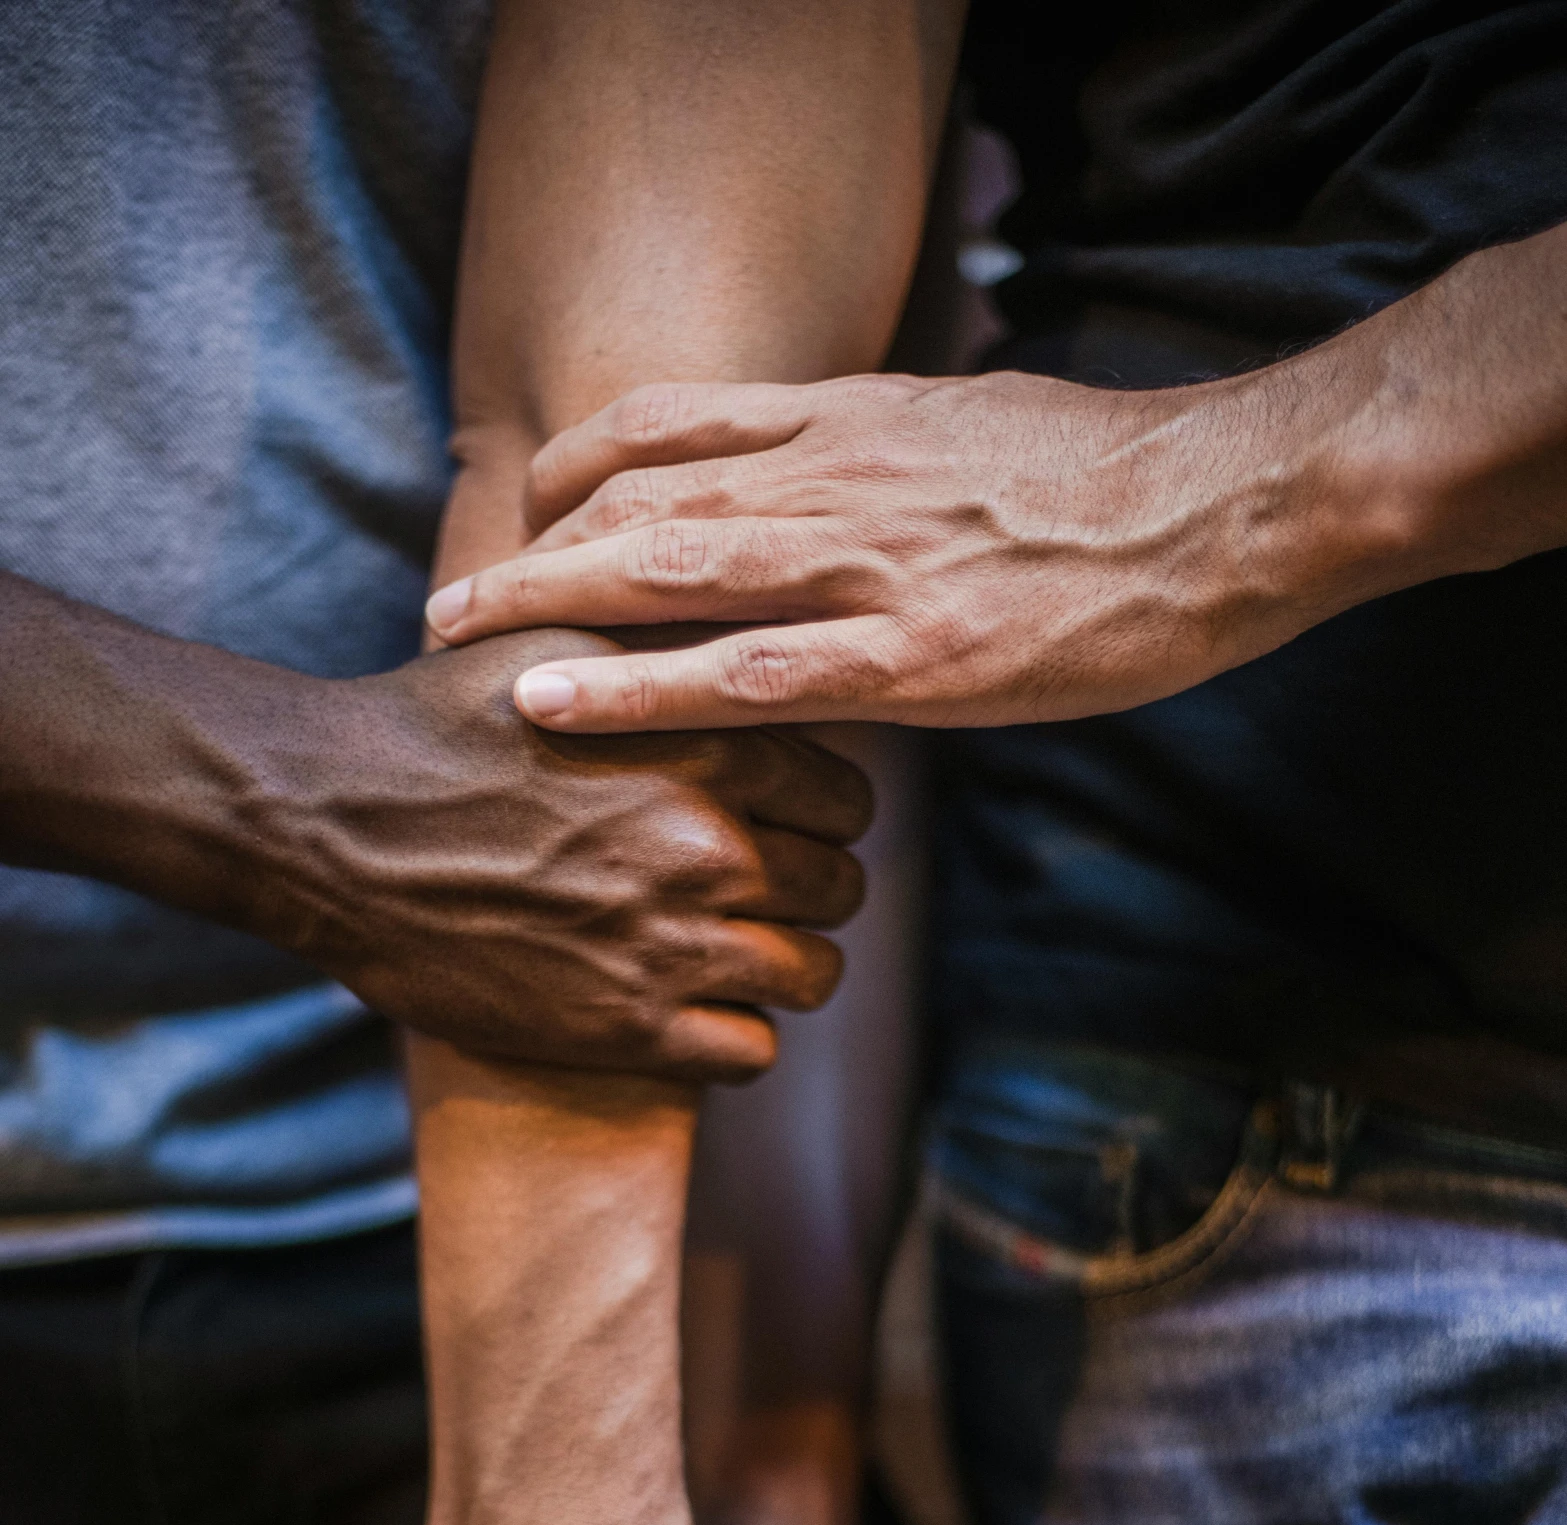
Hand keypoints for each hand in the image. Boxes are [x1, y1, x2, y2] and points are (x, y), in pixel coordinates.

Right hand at [259, 627, 867, 1077]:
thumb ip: (669, 642)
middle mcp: (711, 848)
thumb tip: (747, 622)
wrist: (330, 825)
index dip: (824, 816)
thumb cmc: (440, 723)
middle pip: (839, 888)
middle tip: (769, 896)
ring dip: (785, 968)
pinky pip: (752, 1052)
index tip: (791, 826)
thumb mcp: (562, 643)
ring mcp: (674, 945)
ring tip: (742, 958)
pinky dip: (737, 1036)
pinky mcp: (629, 1028)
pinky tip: (698, 1013)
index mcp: (711, 747)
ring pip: (811, 975)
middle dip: (812, 892)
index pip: (850, 800)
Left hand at [422, 367, 1398, 730]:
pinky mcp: (908, 659)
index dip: (587, 463)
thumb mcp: (983, 432)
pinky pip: (742, 674)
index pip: (681, 423)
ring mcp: (867, 565)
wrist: (1227, 508)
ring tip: (455, 641)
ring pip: (666, 570)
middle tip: (446, 598)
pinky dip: (636, 688)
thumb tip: (849, 486)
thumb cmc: (1119, 480)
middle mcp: (839, 477)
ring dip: (545, 605)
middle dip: (532, 546)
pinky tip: (555, 705)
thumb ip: (894, 463)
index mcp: (859, 419)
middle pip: (642, 494)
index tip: (532, 503)